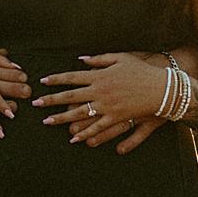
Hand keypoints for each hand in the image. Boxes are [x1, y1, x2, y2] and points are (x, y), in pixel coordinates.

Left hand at [34, 53, 174, 147]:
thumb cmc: (142, 70)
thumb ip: (99, 59)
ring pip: (80, 114)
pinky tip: (74, 138)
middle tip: (36, 104)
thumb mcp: (121, 58)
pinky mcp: (117, 118)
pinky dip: (85, 133)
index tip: (42, 82)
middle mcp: (101, 91)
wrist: (162, 87)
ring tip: (47, 121)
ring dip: (62, 118)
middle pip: (71, 97)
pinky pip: (97, 128)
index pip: (72, 77)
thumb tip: (80, 60)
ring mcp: (108, 106)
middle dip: (52, 100)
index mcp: (100, 75)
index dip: (56, 80)